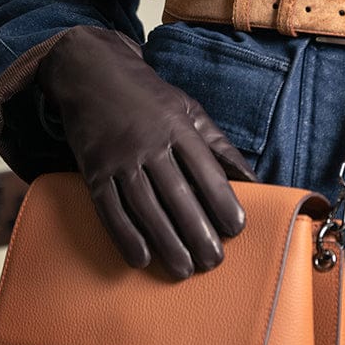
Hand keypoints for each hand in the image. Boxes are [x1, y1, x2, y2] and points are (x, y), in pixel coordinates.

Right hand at [36, 25, 255, 278]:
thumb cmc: (150, 98)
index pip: (205, 171)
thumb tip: (253, 180)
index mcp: (178, 129)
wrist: (91, 74)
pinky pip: (109, 209)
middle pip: (176, 195)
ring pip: (144, 207)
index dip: (222, 202)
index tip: (236, 229)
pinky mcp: (93, 172)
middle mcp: (149, 145)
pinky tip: (142, 258)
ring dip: (165, 242)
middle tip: (213, 262)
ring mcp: (119, 159)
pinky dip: (125, 236)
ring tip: (184, 270)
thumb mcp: (191, 111)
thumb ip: (220, 147)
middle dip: (197, 232)